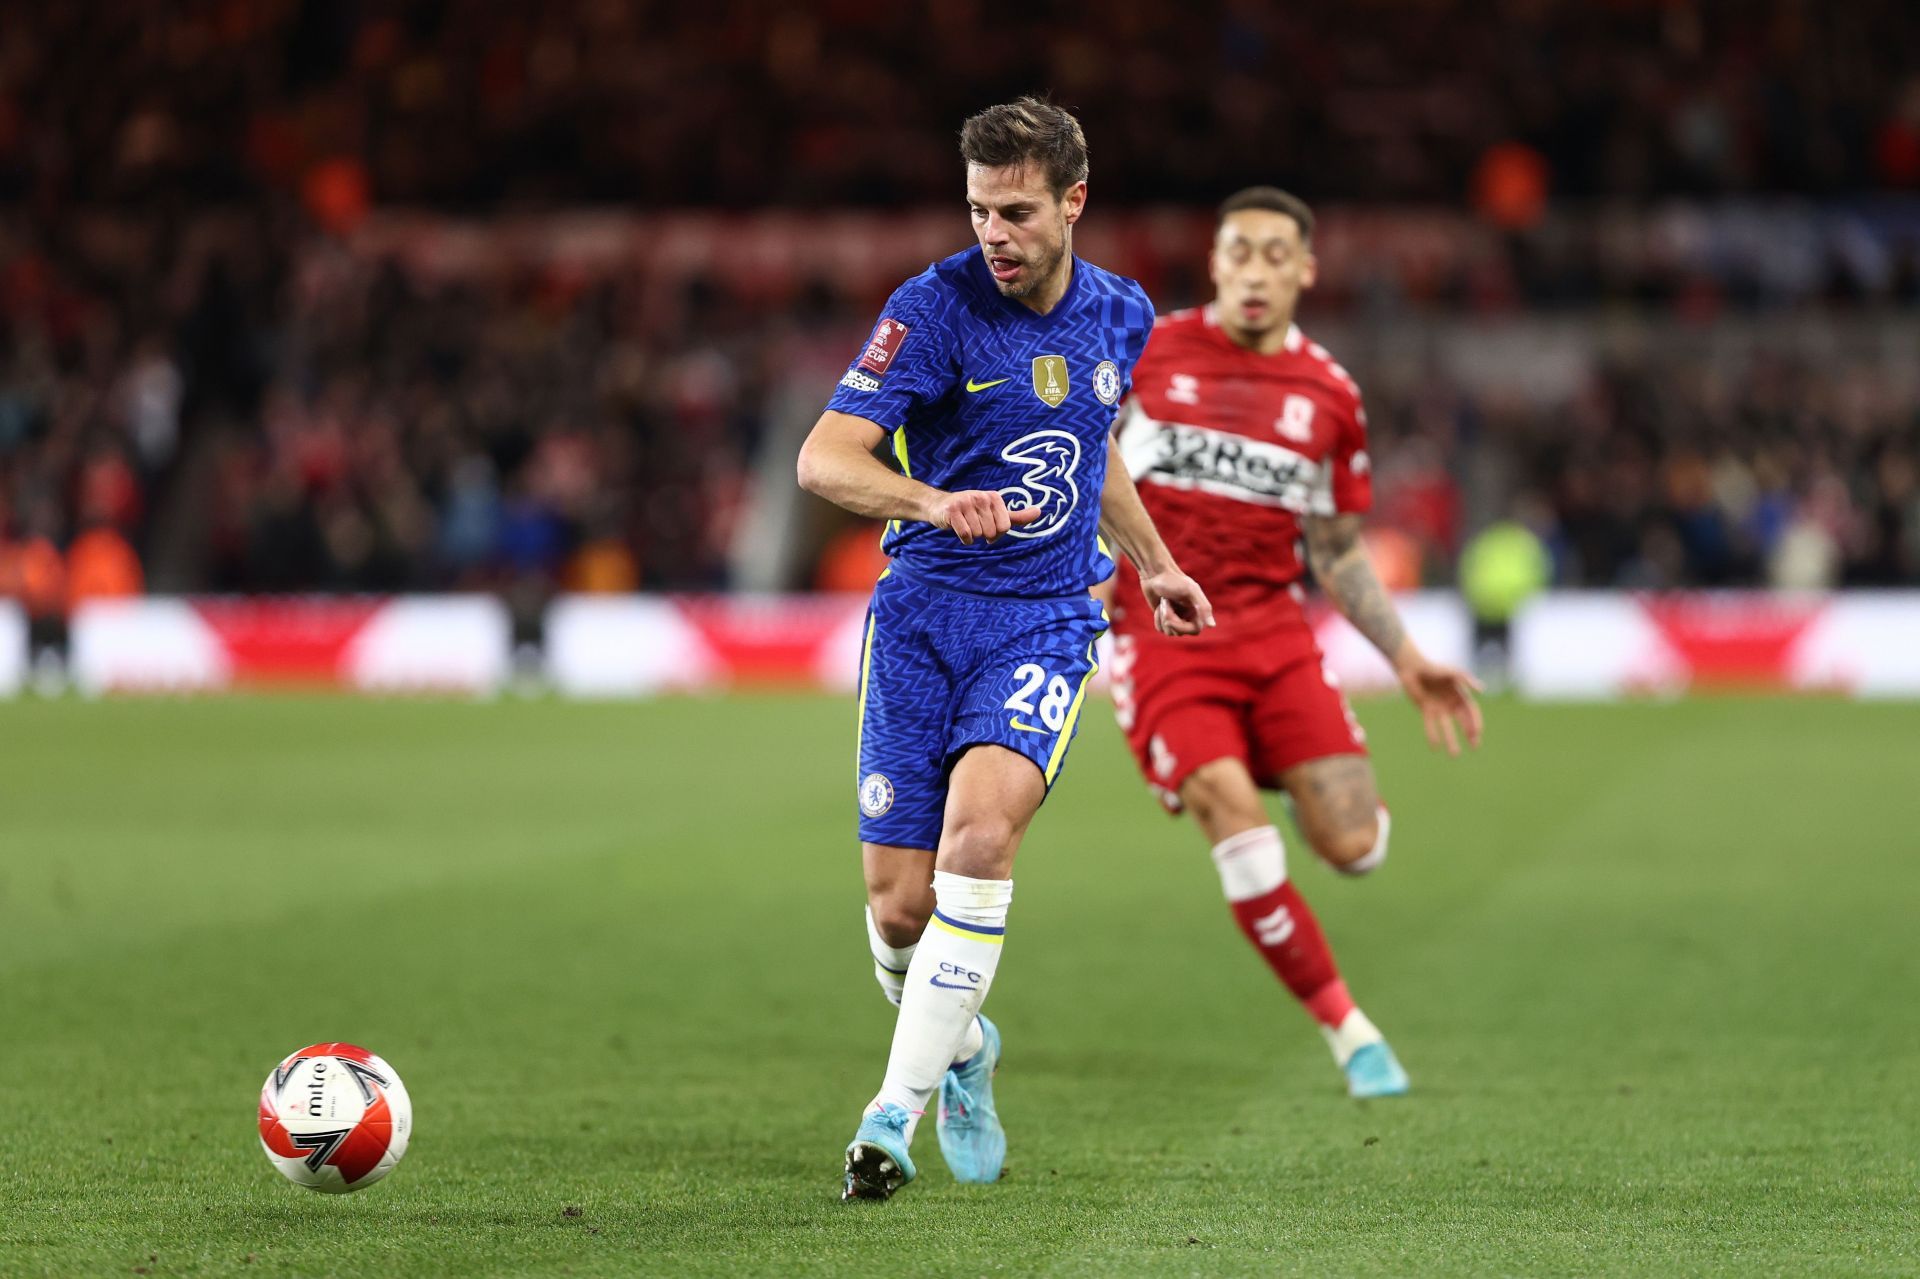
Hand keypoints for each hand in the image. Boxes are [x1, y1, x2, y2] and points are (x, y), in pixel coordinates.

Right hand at [930, 490, 1044, 543]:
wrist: (941, 506)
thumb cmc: (971, 512)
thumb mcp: (995, 512)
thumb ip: (1017, 516)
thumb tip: (1039, 512)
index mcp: (994, 497)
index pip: (1005, 526)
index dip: (997, 533)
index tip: (988, 526)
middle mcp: (981, 497)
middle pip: (991, 532)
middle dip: (983, 534)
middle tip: (974, 525)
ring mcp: (966, 502)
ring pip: (978, 534)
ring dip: (972, 535)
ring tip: (966, 524)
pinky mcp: (953, 511)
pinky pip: (966, 535)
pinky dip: (964, 539)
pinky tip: (960, 530)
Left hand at [1138, 567, 1214, 636]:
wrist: (1155, 574)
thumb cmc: (1173, 580)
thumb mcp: (1191, 591)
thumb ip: (1204, 607)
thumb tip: (1212, 626)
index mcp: (1198, 610)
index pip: (1195, 630)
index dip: (1182, 627)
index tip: (1170, 619)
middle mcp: (1188, 616)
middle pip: (1180, 632)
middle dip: (1170, 619)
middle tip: (1166, 603)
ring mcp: (1176, 618)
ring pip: (1169, 632)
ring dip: (1163, 616)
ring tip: (1164, 601)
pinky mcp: (1164, 619)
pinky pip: (1160, 629)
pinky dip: (1157, 618)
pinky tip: (1159, 605)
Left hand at [1394, 648, 1483, 755]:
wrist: (1413, 668)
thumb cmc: (1434, 668)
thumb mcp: (1451, 672)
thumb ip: (1466, 679)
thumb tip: (1482, 689)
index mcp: (1461, 695)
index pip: (1471, 712)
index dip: (1475, 722)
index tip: (1477, 732)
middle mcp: (1451, 704)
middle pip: (1463, 722)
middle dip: (1470, 734)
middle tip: (1475, 746)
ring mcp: (1439, 708)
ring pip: (1447, 727)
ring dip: (1451, 740)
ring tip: (1454, 755)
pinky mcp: (1426, 710)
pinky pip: (1430, 725)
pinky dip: (1433, 735)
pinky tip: (1435, 747)